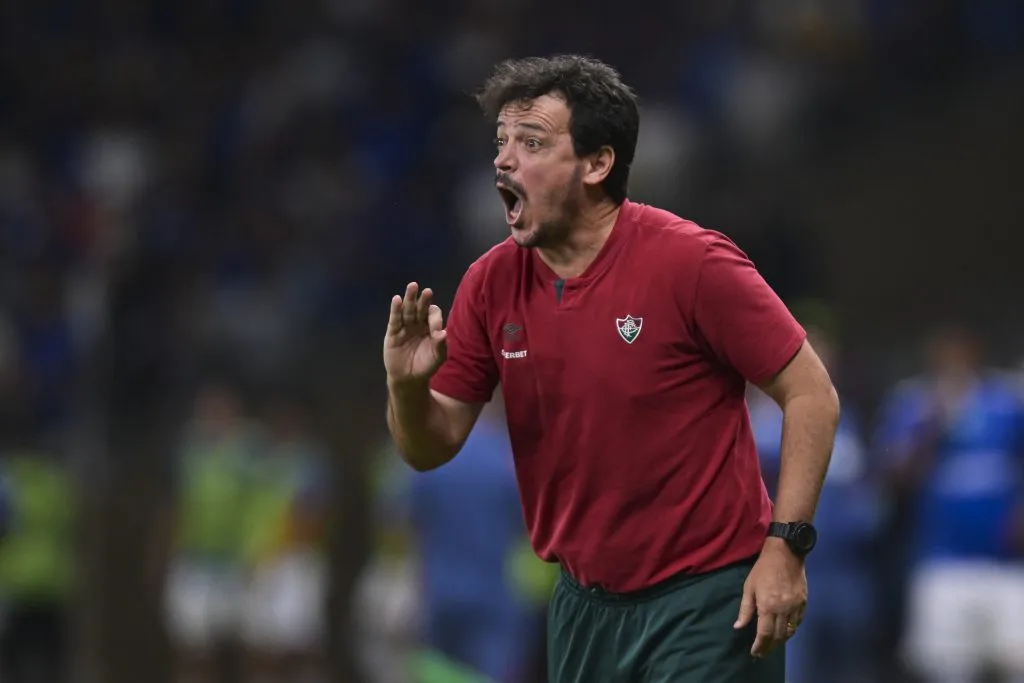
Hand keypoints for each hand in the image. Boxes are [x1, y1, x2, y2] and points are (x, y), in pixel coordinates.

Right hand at [384, 282, 447, 385]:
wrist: (409, 379)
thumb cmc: (425, 366)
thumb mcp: (437, 358)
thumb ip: (441, 345)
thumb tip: (444, 333)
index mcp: (430, 326)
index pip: (433, 315)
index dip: (435, 319)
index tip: (436, 331)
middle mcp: (417, 323)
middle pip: (420, 308)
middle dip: (423, 300)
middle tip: (427, 291)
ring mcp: (405, 327)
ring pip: (407, 310)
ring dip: (409, 298)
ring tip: (412, 286)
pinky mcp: (393, 334)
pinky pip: (394, 320)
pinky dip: (395, 310)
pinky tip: (397, 300)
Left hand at [733, 539, 807, 657]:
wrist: (785, 554)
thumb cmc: (762, 570)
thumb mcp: (749, 587)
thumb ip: (745, 609)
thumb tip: (738, 627)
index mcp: (768, 606)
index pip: (764, 634)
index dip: (759, 646)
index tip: (754, 653)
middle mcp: (783, 610)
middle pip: (778, 636)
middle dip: (769, 647)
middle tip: (762, 653)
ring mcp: (796, 607)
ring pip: (790, 632)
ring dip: (780, 641)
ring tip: (772, 645)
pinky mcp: (804, 603)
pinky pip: (798, 623)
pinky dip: (791, 630)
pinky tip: (784, 632)